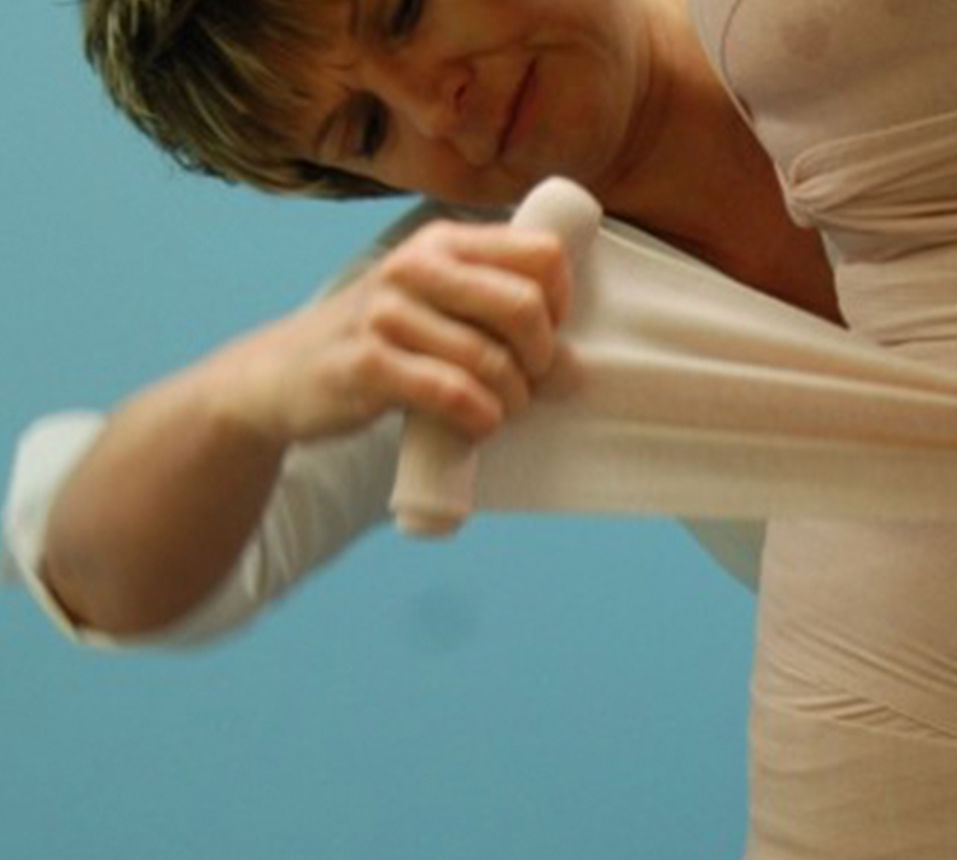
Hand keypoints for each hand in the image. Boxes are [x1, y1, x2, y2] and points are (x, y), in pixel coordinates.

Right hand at [210, 220, 574, 445]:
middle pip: (525, 305)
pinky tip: (475, 425)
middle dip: (542, 357)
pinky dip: (479, 418)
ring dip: (511, 399)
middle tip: (528, 383)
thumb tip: (578, 370)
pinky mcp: (366, 363)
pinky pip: (451, 393)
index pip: (544, 254)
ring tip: (498, 410)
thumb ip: (502, 321)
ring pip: (490, 359)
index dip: (561, 303)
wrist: (282, 375)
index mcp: (444, 242)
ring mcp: (385, 312)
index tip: (544, 336)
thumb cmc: (384, 343)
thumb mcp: (439, 310)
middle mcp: (414, 266)